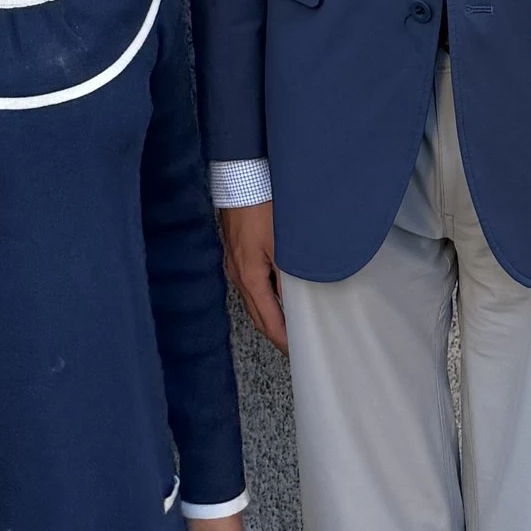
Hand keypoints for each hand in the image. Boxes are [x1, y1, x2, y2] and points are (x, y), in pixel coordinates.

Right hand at [218, 201, 285, 352]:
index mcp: (250, 278)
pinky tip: (275, 290)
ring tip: (288, 321)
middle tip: (294, 344)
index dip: (283, 340)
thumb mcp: (282, 244)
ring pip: (252, 299)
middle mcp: (238, 275)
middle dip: (275, 332)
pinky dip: (263, 295)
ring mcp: (233, 263)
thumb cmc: (261, 207)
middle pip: (257, 315)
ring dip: (268, 313)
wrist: (240, 178)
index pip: (268, 321)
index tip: (297, 352)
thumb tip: (297, 302)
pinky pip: (250, 283)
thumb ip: (289, 276)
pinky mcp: (235, 251)